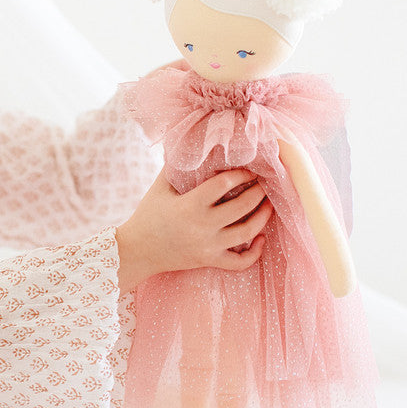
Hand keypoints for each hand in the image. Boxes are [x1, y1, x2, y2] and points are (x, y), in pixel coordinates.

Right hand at [115, 168, 272, 291]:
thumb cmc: (148, 215)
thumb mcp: (159, 188)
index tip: (249, 169)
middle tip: (264, 183)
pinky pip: (240, 263)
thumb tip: (189, 144)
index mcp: (190, 205)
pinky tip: (260, 239)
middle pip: (243, 206)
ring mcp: (208, 246)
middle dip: (258, 192)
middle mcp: (203, 226)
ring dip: (263, 217)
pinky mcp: (210, 261)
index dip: (241, 174)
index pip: (224, 184)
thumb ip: (175, 166)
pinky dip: (255, 253)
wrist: (137, 251)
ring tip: (269, 205)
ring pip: (247, 232)